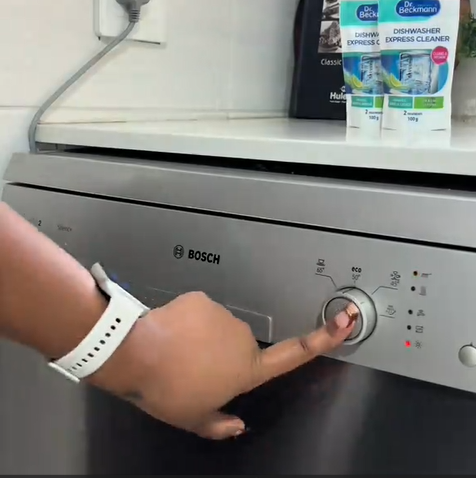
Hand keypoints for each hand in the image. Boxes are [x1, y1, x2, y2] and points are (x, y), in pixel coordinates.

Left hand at [92, 292, 357, 439]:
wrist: (139, 353)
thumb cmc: (169, 391)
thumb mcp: (193, 419)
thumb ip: (220, 424)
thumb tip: (238, 425)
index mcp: (248, 368)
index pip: (293, 354)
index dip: (324, 338)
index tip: (346, 320)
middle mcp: (243, 338)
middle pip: (240, 347)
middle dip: (223, 355)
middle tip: (194, 368)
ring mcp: (223, 315)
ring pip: (219, 329)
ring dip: (204, 338)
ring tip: (178, 352)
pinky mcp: (203, 299)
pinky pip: (200, 313)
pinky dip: (189, 321)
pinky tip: (170, 333)